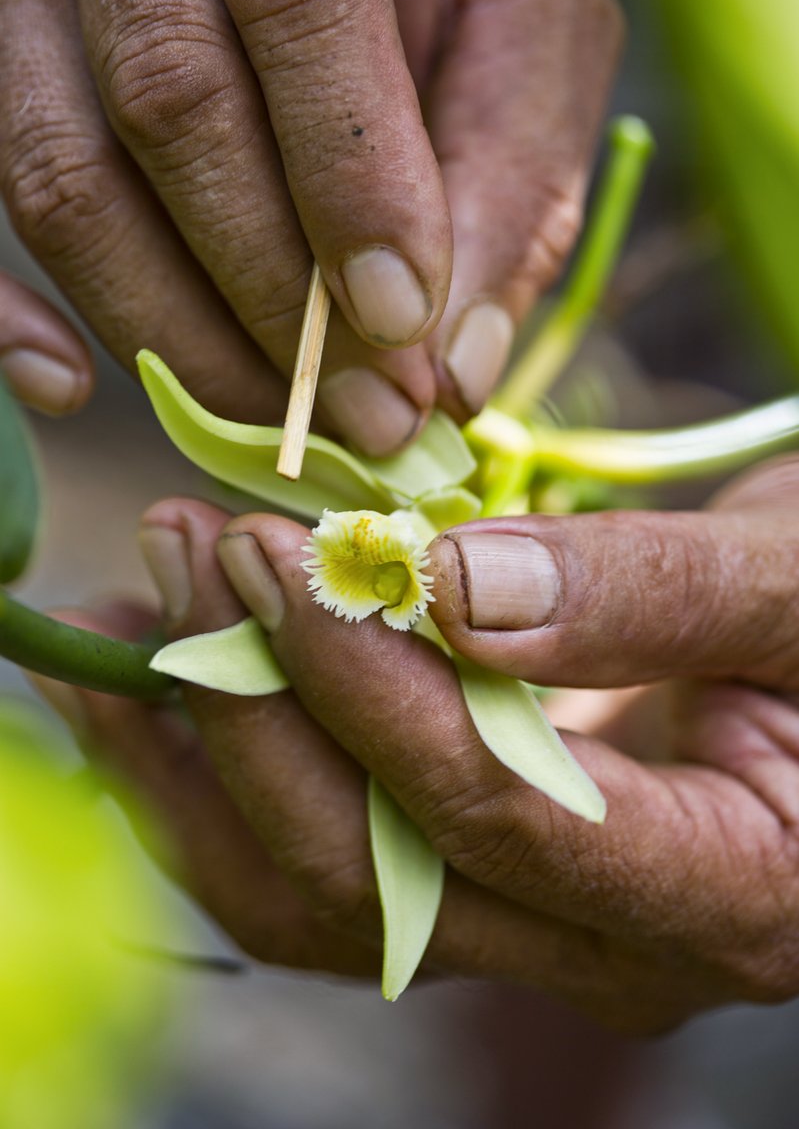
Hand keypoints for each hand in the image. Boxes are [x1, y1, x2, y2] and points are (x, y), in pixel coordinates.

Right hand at [0, 0, 620, 448]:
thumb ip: (510, 171)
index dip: (347, 186)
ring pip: (61, 168)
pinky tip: (74, 388)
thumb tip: (457, 369)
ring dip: (173, 333)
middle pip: (168, 105)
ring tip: (278, 423)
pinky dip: (8, 309)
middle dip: (271, 299)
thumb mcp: (523, 24)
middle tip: (367, 418)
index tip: (404, 332)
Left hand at [32, 457, 798, 1030]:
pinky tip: (163, 681)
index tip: (268, 552)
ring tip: (124, 617)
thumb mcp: (796, 584)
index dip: (369, 688)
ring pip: (320, 895)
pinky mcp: (473, 875)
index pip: (500, 816)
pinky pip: (320, 860)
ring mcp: (533, 926)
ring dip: (201, 758)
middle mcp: (612, 947)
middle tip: (182, 549)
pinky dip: (226, 774)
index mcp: (730, 892)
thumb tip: (459, 589)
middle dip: (256, 710)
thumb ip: (653, 592)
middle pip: (378, 877)